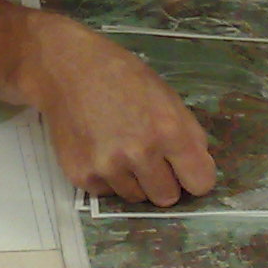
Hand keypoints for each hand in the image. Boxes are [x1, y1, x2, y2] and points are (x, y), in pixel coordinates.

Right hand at [19, 23, 215, 206]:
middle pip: (168, 198)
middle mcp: (139, 154)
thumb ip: (187, 134)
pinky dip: (108, 178)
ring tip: (119, 147)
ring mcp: (108, 168)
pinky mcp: (82, 177)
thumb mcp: (166, 95)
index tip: (185, 169)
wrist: (66, 70)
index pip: (201, 183)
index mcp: (168, 130)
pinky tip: (99, 149)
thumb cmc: (121, 77)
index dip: (195, 175)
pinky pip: (108, 193)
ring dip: (134, 180)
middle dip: (164, 181)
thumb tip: (199, 168)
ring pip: (137, 198)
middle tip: (149, 157)